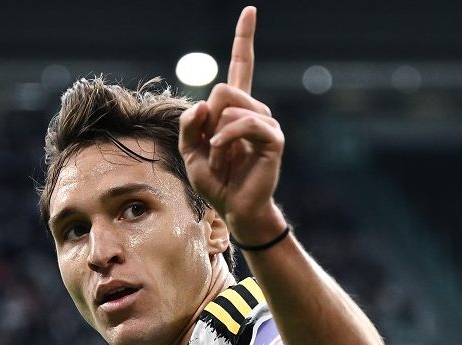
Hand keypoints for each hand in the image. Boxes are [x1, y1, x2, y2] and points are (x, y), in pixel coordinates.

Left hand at [179, 6, 284, 239]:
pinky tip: (225, 154)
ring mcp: (266, 122)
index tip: (250, 10)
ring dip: (216, 136)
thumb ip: (188, 126)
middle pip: (222, 87)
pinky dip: (226, 139)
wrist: (234, 207)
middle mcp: (254, 109)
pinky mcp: (272, 138)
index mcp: (235, 108)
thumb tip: (201, 105)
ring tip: (223, 158)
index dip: (244, 38)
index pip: (242, 65)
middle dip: (208, 118)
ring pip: (230, 106)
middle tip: (213, 146)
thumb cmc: (214, 180)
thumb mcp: (189, 152)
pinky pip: (244, 123)